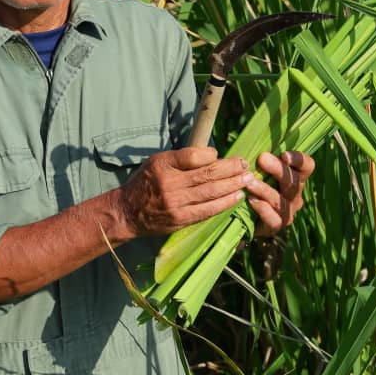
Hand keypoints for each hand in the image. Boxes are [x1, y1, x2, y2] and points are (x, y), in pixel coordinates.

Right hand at [117, 147, 252, 237]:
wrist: (127, 212)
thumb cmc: (146, 183)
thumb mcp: (157, 162)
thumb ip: (182, 157)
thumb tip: (213, 155)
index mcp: (162, 164)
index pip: (193, 156)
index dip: (211, 155)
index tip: (221, 155)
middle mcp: (169, 183)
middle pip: (207, 174)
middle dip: (231, 169)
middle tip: (246, 164)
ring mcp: (175, 203)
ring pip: (211, 192)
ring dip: (233, 185)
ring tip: (248, 179)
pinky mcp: (180, 219)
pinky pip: (207, 210)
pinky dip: (224, 203)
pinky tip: (236, 197)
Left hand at [245, 150, 314, 237]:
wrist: (241, 215)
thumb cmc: (252, 184)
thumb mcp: (258, 168)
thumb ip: (261, 156)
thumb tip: (254, 135)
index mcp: (296, 178)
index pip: (307, 166)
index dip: (299, 160)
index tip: (284, 155)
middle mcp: (295, 196)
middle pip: (294, 182)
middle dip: (278, 170)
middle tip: (262, 159)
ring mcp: (287, 212)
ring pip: (281, 201)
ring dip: (265, 190)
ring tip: (249, 182)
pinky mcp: (275, 227)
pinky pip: (274, 219)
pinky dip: (262, 209)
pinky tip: (251, 201)